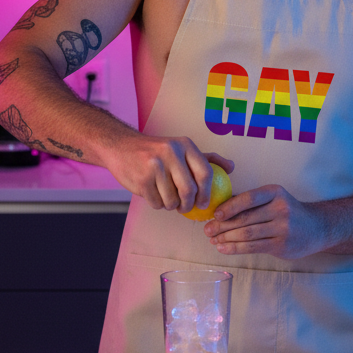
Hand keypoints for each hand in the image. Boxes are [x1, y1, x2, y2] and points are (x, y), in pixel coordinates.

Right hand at [105, 132, 233, 212]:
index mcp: (184, 144)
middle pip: (189, 190)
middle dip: (189, 205)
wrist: (120, 147)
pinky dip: (158, 204)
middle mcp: (171, 152)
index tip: (204, 202)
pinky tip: (154, 195)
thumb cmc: (156, 150)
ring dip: (171, 205)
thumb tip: (231, 168)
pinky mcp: (142, 180)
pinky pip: (157, 203)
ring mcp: (155, 166)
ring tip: (167, 197)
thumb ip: (207, 158)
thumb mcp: (181, 147)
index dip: (207, 192)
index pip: (206, 172)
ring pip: (172, 200)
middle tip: (186, 208)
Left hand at [203, 185, 324, 258]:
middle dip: (222, 225)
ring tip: (213, 240)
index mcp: (275, 192)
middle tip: (207, 230)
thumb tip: (220, 205)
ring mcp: (282, 228)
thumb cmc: (287, 211)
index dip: (230, 206)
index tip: (215, 214)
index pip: (249, 198)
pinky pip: (253, 247)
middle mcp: (280, 209)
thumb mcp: (274, 198)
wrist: (316, 227)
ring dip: (226, 238)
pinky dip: (235, 248)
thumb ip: (251, 201)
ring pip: (247, 234)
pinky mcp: (281, 245)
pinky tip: (223, 248)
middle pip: (245, 218)